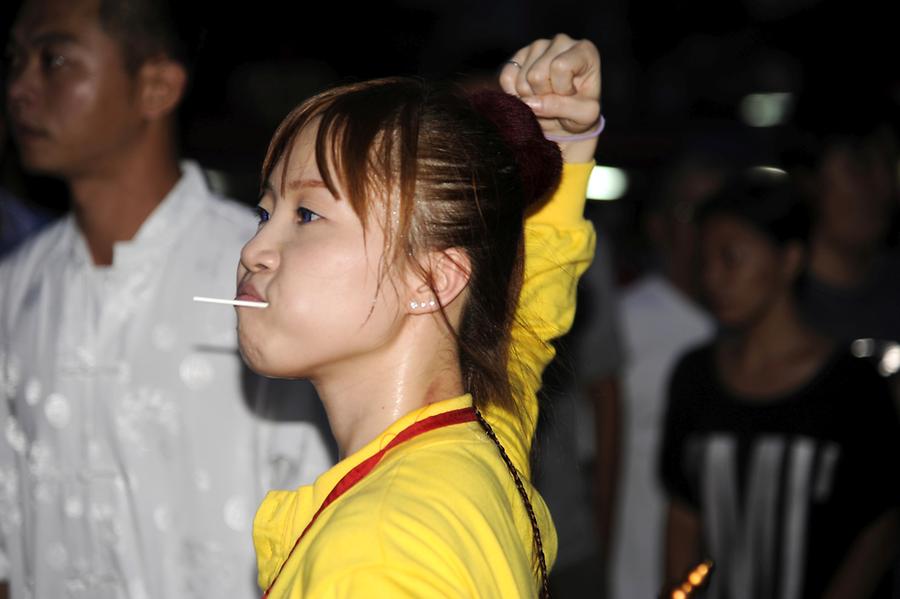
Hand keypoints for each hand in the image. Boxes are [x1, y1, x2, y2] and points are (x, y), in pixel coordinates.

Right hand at [499, 34, 601, 162]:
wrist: (566, 119)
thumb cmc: (580, 113)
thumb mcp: (583, 115)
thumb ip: (563, 107)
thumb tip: (529, 103)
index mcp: (584, 50)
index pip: (560, 66)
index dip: (562, 89)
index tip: (570, 95)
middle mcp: (561, 41)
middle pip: (537, 75)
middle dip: (543, 96)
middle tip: (555, 99)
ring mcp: (537, 46)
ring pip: (522, 79)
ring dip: (530, 97)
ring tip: (545, 97)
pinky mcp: (518, 56)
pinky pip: (506, 77)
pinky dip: (514, 94)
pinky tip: (529, 95)